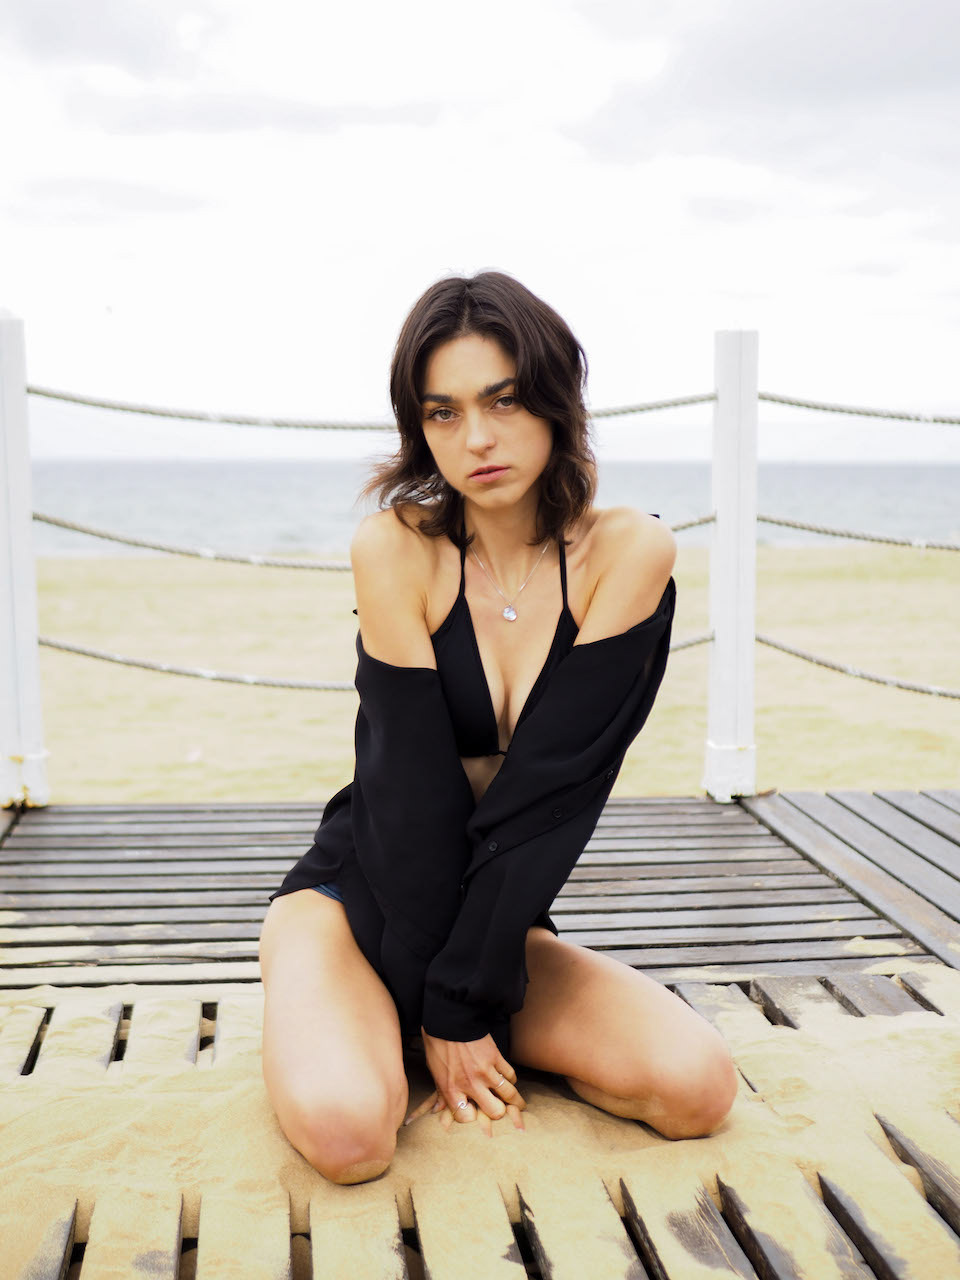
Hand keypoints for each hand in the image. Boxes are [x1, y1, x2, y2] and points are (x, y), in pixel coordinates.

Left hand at [403, 1029, 526, 1134]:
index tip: (474, 1115)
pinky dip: (511, 1079)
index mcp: (451, 1088)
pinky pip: (510, 1074)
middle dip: (499, 1113)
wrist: (449, 1017)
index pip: (467, 1118)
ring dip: (515, 1100)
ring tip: (518, 1104)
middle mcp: (470, 1083)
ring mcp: (485, 1070)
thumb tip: (438, 1108)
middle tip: (501, 1112)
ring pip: (509, 1094)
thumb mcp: (433, 1069)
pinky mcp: (496, 1056)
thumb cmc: (437, 1042)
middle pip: (495, 1111)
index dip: (471, 1119)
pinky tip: (508, 1080)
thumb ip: (440, 1091)